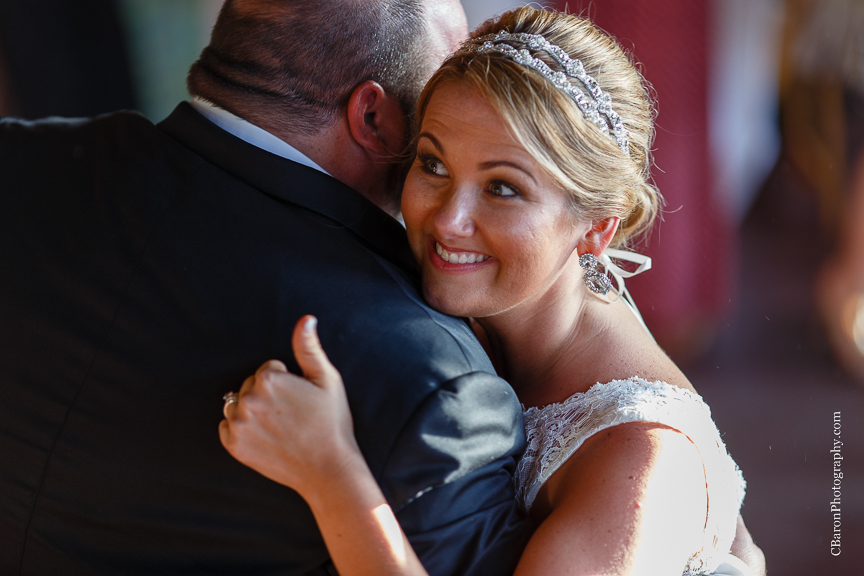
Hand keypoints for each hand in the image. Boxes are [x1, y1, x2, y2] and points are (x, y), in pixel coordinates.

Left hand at [219, 315, 362, 495]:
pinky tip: (265, 438)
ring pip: (238, 406)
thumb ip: (309, 347)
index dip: (287, 382)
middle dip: (267, 395)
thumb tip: (306, 319)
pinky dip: (241, 431)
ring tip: (278, 426)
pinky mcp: (234, 446)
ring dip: (253, 412)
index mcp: (268, 379)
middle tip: (292, 414)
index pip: (268, 369)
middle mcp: (248, 400)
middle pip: (251, 386)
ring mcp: (238, 425)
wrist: (328, 468)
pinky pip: (227, 428)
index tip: (300, 399)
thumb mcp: (327, 379)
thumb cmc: (331, 423)